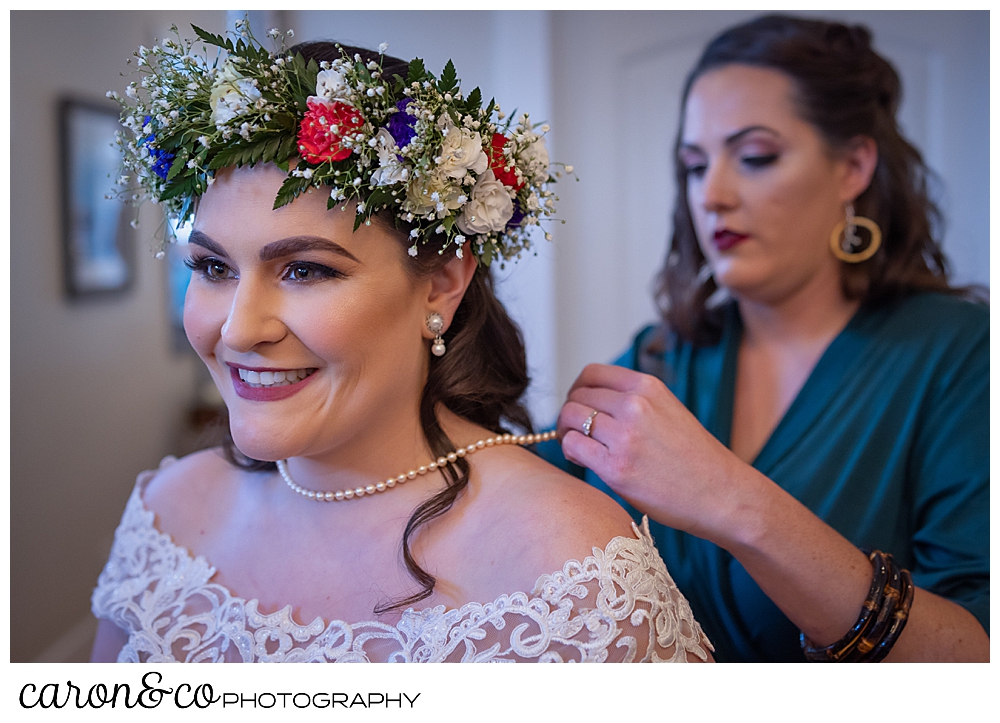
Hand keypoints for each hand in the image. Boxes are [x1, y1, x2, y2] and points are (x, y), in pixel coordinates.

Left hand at [557, 363, 750, 541]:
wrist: (721, 493)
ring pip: (569, 418)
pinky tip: (582, 460)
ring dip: (566, 432)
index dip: (578, 389)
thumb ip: (634, 400)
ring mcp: (625, 436)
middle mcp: (635, 405)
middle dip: (570, 413)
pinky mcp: (616, 468)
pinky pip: (573, 446)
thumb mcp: (668, 410)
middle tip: (575, 431)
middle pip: (577, 396)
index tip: (579, 405)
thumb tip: (592, 399)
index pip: (592, 373)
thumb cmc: (695, 458)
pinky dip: (570, 451)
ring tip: (578, 447)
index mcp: (648, 387)